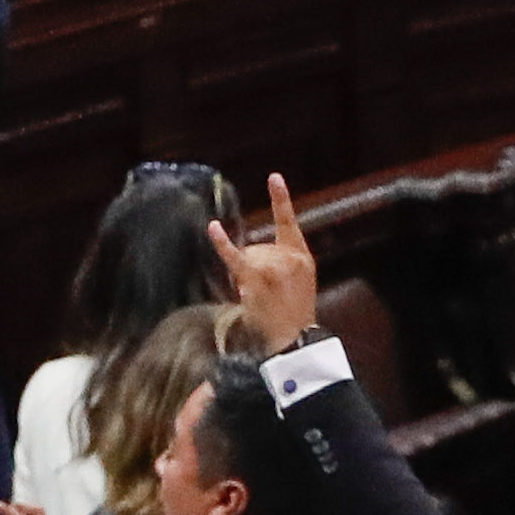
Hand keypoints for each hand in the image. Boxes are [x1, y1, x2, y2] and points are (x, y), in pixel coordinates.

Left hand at [208, 169, 317, 343]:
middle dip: (254, 269)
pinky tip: (213, 227)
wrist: (296, 337)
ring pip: (246, 258)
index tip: (274, 176)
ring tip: (262, 299)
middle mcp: (288, 256)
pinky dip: (222, 243)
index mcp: (301, 254)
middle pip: (256, 248)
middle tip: (267, 295)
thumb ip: (283, 262)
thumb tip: (253, 256)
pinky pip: (234, 257)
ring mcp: (272, 266)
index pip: (289, 221)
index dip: (281, 198)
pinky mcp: (255, 278)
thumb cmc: (294, 313)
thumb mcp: (301, 281)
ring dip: (246, 278)